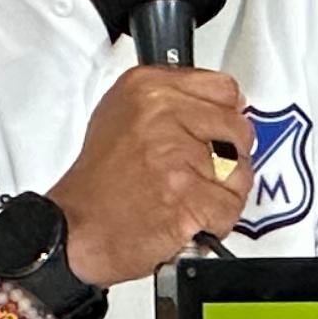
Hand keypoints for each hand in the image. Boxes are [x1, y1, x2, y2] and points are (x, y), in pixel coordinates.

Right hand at [47, 64, 252, 285]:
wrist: (76, 230)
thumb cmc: (100, 183)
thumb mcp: (123, 116)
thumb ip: (176, 102)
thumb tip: (228, 104)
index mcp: (148, 87)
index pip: (225, 89)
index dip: (223, 120)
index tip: (209, 136)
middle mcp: (161, 114)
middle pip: (239, 130)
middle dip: (226, 159)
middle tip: (191, 175)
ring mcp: (175, 156)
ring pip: (241, 171)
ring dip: (221, 192)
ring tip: (184, 196)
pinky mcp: (187, 196)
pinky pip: (230, 208)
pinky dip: (214, 222)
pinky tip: (185, 217)